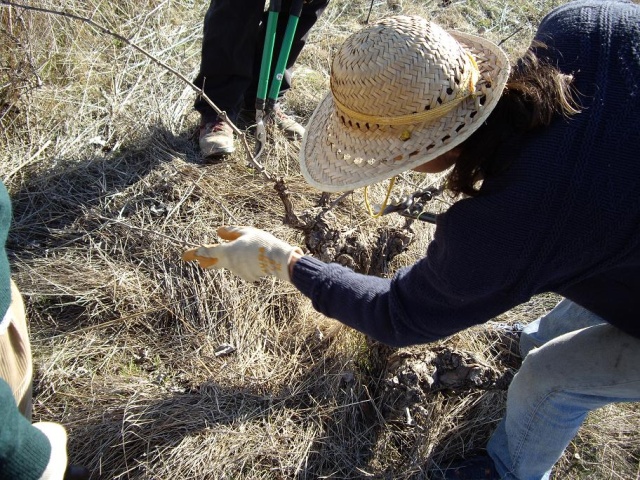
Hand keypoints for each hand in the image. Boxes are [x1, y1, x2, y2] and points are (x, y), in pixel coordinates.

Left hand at [182, 226, 302, 281]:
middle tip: (199, 262)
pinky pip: (242, 267)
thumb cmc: (261, 242)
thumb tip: (217, 232)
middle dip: (206, 261)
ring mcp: (238, 271)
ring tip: (249, 249)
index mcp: (227, 251)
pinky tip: (256, 257)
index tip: (186, 255)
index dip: (196, 252)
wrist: (278, 259)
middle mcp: (230, 263)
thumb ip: (230, 232)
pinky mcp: (247, 276)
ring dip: (233, 257)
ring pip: (230, 263)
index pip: (207, 251)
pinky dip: (245, 262)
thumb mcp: (246, 232)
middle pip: (213, 262)